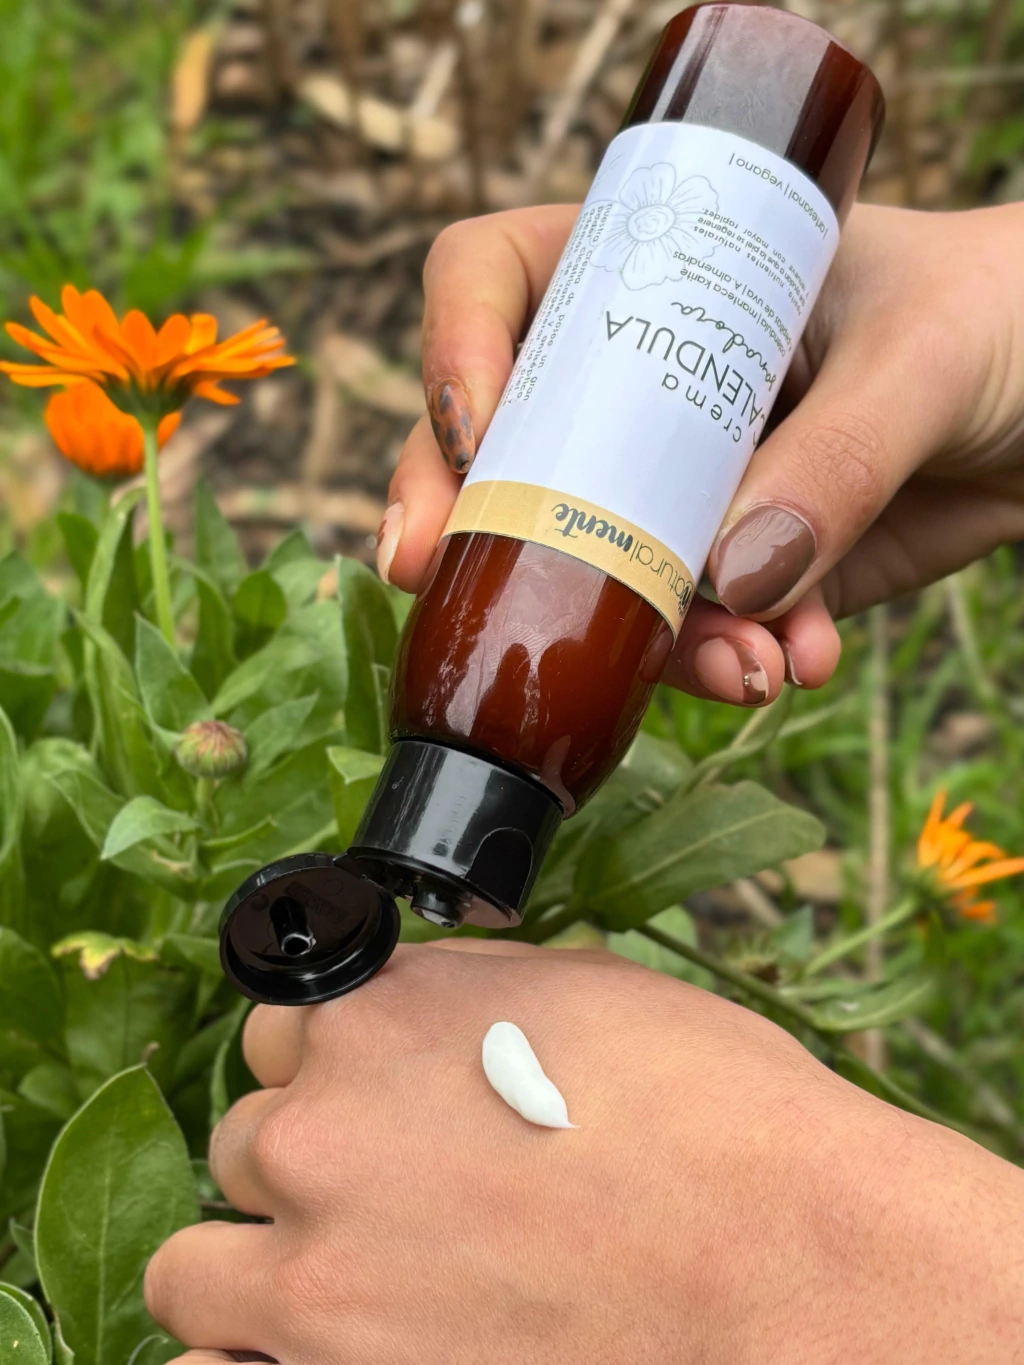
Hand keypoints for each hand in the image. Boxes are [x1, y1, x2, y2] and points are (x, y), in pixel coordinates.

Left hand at [146, 941, 1023, 1363]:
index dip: (334, 1065)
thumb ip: (461, 997)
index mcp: (375, 1016)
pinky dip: (243, 1357)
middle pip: (249, 1137)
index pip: (279, 1030)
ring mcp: (317, 1274)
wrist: (789, 1262)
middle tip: (395, 1191)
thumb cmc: (714, 1114)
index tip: (378, 1096)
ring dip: (264, 1260)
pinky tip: (311, 1346)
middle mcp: (323, 1134)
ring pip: (198, 1261)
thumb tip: (422, 1006)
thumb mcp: (582, 993)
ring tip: (351, 1278)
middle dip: (312, 1158)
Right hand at [377, 202, 1023, 707]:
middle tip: (451, 590)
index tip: (471, 427)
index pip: (502, 281)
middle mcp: (645, 383)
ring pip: (593, 568)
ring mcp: (683, 486)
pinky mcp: (739, 572)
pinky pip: (696, 630)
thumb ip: (837, 454)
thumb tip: (730, 575)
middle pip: (501, 445)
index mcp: (662, 267)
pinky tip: (795, 664)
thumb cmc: (1010, 313)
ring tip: (741, 670)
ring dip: (641, 635)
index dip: (456, 345)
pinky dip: (732, 662)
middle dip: (476, 525)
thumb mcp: (927, 349)